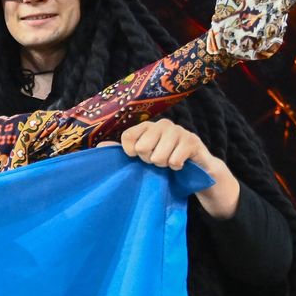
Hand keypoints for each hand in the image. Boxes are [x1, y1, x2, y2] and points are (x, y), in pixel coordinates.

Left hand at [118, 120, 239, 217]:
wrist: (196, 170)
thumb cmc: (164, 162)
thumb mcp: (142, 158)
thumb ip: (122, 151)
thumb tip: (99, 147)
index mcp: (147, 127)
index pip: (128, 136)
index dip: (130, 152)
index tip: (137, 158)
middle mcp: (162, 125)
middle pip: (142, 148)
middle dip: (149, 161)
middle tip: (157, 161)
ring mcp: (179, 131)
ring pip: (159, 156)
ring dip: (163, 165)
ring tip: (169, 162)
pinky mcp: (192, 141)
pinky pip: (175, 160)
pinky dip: (176, 167)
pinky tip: (181, 164)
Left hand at [207, 0, 295, 61]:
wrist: (222, 42)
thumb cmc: (230, 14)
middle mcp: (277, 8)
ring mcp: (275, 27)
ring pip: (278, 26)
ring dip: (272, 27)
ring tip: (264, 28)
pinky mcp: (267, 46)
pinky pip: (265, 44)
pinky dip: (256, 43)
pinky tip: (245, 43)